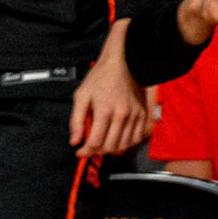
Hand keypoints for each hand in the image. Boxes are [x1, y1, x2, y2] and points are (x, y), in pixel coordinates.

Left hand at [71, 26, 149, 156]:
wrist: (121, 65)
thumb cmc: (100, 78)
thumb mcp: (81, 95)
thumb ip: (76, 120)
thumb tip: (74, 140)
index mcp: (105, 110)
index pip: (96, 141)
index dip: (86, 150)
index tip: (80, 152)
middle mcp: (122, 115)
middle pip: (110, 146)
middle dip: (98, 151)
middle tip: (90, 147)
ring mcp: (135, 116)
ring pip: (124, 145)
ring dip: (111, 149)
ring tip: (102, 142)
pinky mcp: (143, 116)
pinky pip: (136, 139)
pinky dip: (126, 143)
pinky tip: (117, 138)